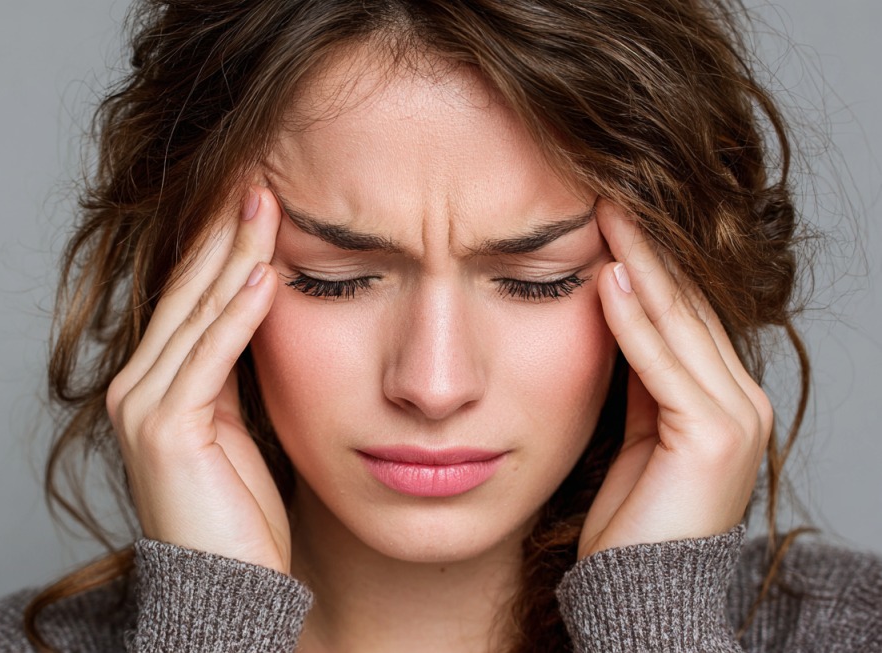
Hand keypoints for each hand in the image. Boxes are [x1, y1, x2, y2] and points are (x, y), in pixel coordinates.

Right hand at [105, 186, 290, 573]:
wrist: (228, 592)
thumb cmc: (239, 517)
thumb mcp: (238, 428)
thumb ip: (235, 372)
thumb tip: (260, 311)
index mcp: (151, 384)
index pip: (187, 298)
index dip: (218, 247)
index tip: (254, 200)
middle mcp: (135, 387)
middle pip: (185, 294)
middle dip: (223, 235)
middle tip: (258, 179)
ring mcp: (142, 407)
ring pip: (196, 315)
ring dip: (234, 257)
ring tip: (266, 205)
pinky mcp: (163, 429)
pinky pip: (210, 357)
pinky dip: (238, 314)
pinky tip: (265, 274)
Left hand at [580, 201, 772, 558]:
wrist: (637, 593)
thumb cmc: (628, 522)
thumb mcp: (634, 435)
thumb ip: (637, 379)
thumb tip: (612, 317)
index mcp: (723, 399)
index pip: (681, 313)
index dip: (645, 261)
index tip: (606, 213)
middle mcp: (742, 400)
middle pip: (685, 307)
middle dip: (643, 248)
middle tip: (605, 190)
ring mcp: (736, 417)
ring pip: (678, 323)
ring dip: (638, 264)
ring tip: (606, 210)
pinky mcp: (714, 436)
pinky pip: (662, 365)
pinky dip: (632, 320)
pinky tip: (606, 276)